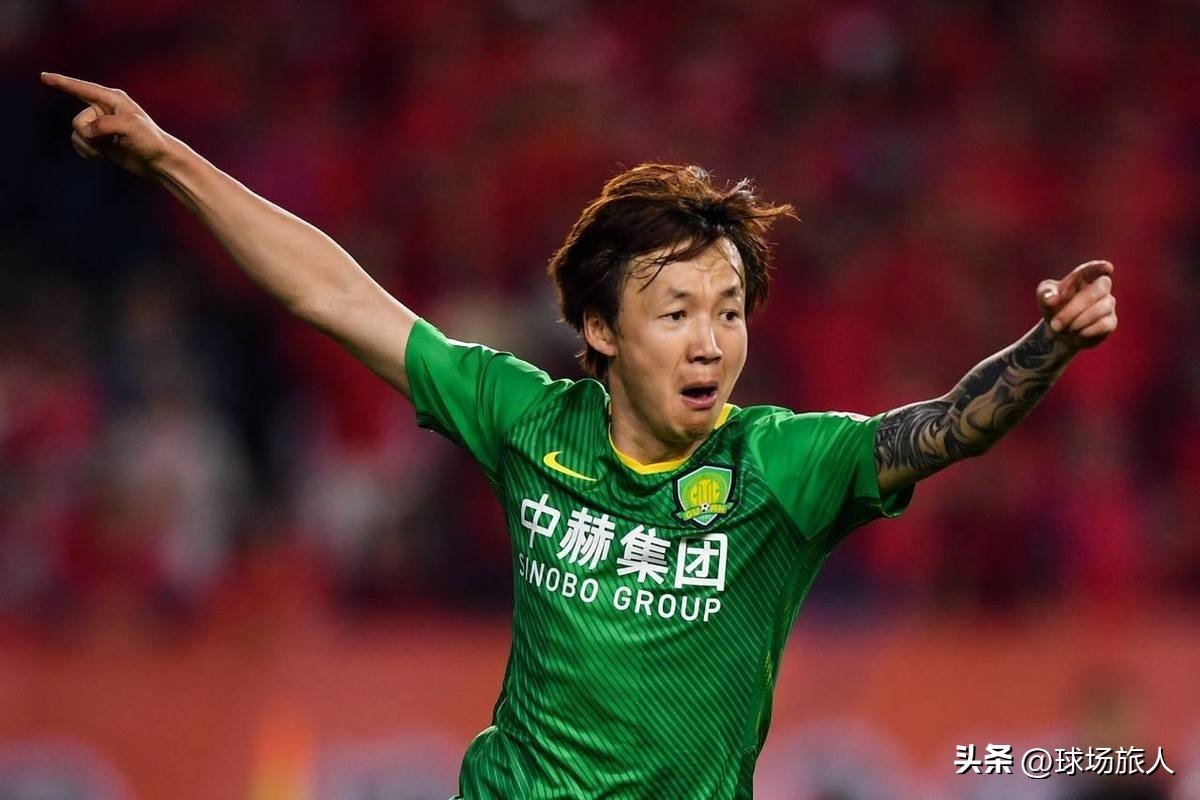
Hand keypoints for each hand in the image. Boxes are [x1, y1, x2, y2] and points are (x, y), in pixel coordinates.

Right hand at [41, 72, 173, 178]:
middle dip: (89, 135)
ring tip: (107, 149)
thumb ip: (103, 125)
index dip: (62, 83)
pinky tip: (101, 154)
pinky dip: (86, 151)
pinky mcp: (99, 140)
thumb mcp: (129, 126)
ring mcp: (100, 125)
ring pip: (77, 133)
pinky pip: (79, 143)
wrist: (158, 161)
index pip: (81, 89)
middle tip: (111, 140)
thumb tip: (86, 132)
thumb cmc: (150, 140)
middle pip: (78, 121)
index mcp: (112, 98)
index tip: (43, 77)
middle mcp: (104, 109)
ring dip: (88, 145)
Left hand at [1036, 260, 1116, 350]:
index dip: (1100, 268)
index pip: (1093, 269)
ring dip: (1076, 322)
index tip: (1107, 267)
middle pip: (1095, 292)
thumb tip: (1052, 298)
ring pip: (1099, 310)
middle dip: (1072, 310)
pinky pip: (1103, 325)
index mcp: (1084, 276)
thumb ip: (1045, 294)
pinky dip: (1086, 331)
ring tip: (1061, 329)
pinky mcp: (1110, 322)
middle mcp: (1101, 287)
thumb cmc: (1054, 306)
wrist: (1059, 330)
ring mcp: (1108, 304)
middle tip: (1055, 324)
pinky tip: (1077, 333)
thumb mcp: (1044, 297)